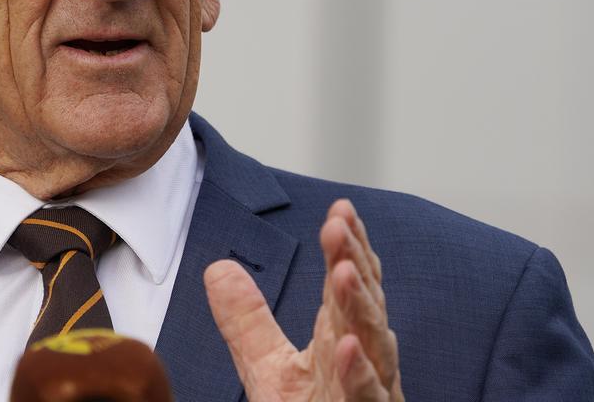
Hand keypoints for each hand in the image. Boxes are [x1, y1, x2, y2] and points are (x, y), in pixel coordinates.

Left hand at [205, 200, 403, 400]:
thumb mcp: (269, 368)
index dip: (347, 247)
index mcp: (341, 341)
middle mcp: (362, 361)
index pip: (348, 285)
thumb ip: (248, 320)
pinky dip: (360, 374)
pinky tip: (348, 348)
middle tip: (338, 224)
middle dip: (354, 262)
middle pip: (363, 305)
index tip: (340, 210)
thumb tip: (219, 268)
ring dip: (361, 307)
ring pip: (374, 346)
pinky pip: (367, 399)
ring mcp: (367, 393)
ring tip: (344, 270)